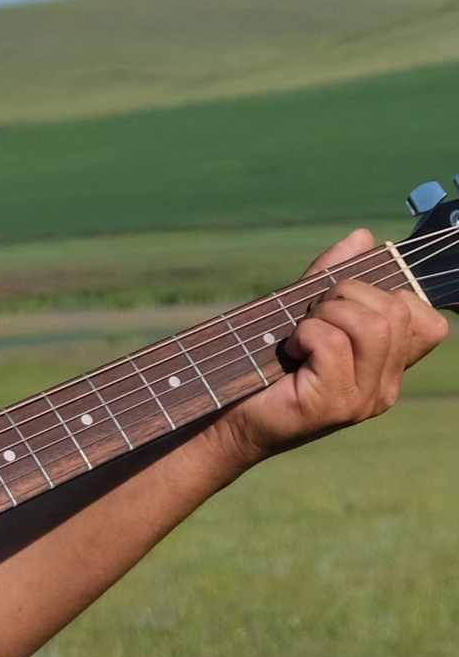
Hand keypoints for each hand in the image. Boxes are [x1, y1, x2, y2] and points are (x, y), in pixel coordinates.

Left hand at [224, 232, 446, 465]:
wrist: (228, 419)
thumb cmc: (266, 365)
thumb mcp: (306, 312)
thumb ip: (334, 275)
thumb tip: (362, 237)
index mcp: (389, 367)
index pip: (429, 323)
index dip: (392, 296)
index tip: (347, 303)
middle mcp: (385, 387)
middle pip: (397, 312)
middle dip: (348, 295)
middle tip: (313, 316)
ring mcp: (363, 399)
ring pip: (372, 325)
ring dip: (328, 313)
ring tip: (302, 333)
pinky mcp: (334, 404)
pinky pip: (334, 342)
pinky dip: (306, 333)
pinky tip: (291, 350)